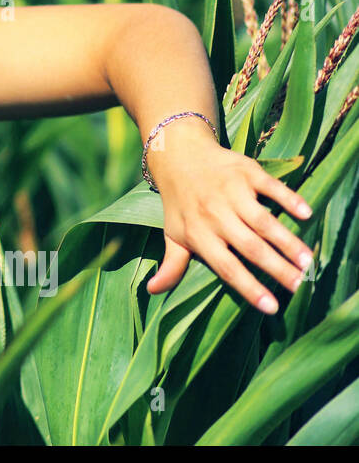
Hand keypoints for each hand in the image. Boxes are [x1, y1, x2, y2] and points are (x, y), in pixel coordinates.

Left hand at [145, 118, 313, 313]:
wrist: (179, 155)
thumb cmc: (179, 203)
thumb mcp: (172, 233)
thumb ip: (172, 264)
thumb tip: (153, 291)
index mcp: (198, 233)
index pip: (226, 267)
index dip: (248, 287)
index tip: (272, 307)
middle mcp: (215, 214)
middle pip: (250, 246)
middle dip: (276, 268)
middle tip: (300, 286)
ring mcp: (231, 192)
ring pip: (263, 221)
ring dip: (287, 241)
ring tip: (308, 261)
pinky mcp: (246, 172)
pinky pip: (270, 187)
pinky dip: (288, 199)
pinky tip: (306, 214)